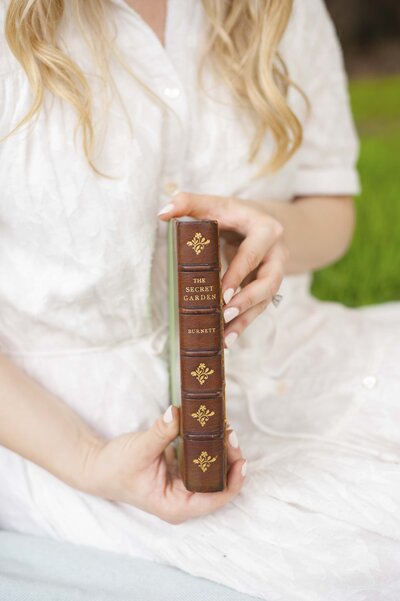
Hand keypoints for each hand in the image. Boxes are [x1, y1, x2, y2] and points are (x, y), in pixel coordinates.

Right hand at [83, 405, 245, 523]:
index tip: (240, 455)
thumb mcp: (140, 449)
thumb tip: (176, 413)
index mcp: (177, 506)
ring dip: (219, 449)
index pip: (217, 497)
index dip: (233, 478)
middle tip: (228, 431)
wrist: (98, 467)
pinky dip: (207, 444)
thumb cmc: (116, 468)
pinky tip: (210, 428)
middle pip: (218, 482)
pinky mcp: (180, 472)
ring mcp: (183, 486)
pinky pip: (201, 460)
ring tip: (222, 426)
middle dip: (227, 457)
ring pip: (211, 470)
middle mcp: (184, 500)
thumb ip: (161, 432)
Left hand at [158, 191, 287, 345]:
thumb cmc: (232, 215)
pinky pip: (259, 309)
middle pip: (268, 281)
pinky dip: (244, 324)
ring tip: (225, 337)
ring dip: (246, 319)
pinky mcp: (267, 288)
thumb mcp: (215, 204)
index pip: (252, 253)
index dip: (238, 273)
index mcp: (266, 229)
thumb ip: (189, 203)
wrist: (261, 223)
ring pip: (265, 300)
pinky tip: (228, 340)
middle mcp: (276, 253)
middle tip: (223, 315)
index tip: (221, 292)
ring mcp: (274, 273)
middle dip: (247, 301)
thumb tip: (162, 212)